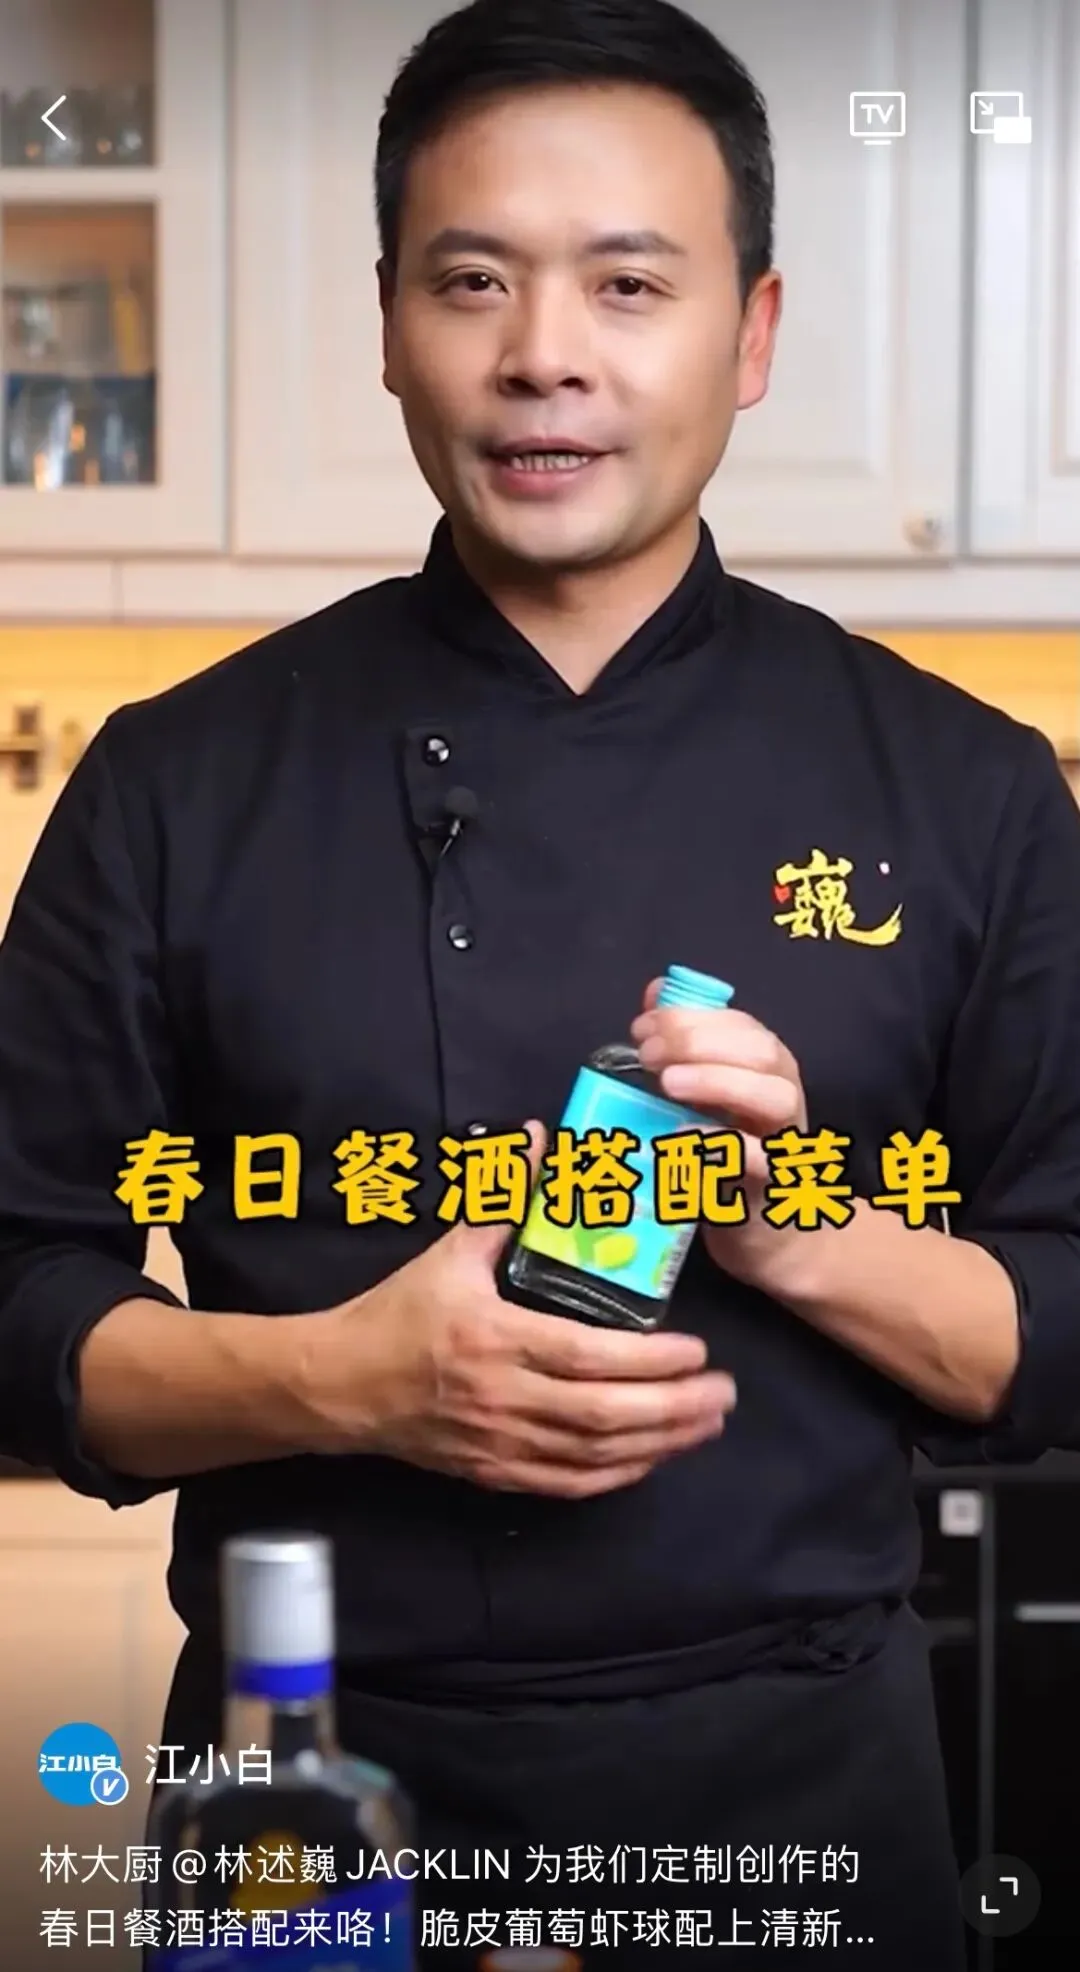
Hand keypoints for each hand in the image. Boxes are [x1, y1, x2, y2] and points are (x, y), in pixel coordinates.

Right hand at [310, 1122, 736, 1497]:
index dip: (651, 1362)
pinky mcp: (495, 1474)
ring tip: (708, 1423)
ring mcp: (500, 1444)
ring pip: (595, 1456)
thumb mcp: (449, 1252)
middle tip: (726, 1392)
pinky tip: (654, 1457)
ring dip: (660, 1443)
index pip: (588, 1358)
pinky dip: (618, 1474)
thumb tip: (540, 1138)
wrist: (339, 1385)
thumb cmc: (398, 1313)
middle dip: (674, 1408)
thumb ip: (502, 1197)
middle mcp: (503, 1398)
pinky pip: (569, 1485)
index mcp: (495, 1339)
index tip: (700, 1351)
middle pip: (604, 1416)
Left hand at [630, 981, 807, 1292]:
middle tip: (648, 1054)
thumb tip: (656, 991)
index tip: (642, 1025)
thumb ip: (683, 1044)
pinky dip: (720, 1144)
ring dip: (718, 1080)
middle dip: (700, 1041)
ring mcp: (784, 1141)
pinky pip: (757, 1161)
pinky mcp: (772, 1188)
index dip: (691, 1017)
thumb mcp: (703, 1095)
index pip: (741, 1024)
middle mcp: (783, 1096)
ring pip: (775, 1096)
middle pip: (762, 1051)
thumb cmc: (728, 1156)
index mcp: (768, 1069)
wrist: (764, 1232)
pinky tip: (678, 1138)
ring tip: (668, 1083)